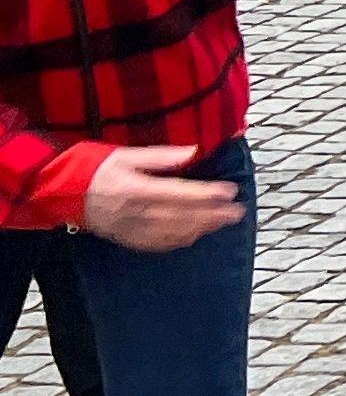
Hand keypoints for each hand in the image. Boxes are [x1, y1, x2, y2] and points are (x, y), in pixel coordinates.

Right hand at [79, 145, 241, 251]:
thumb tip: (193, 151)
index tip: (230, 192)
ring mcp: (130, 228)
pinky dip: (180, 240)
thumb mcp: (126, 154)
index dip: (207, 195)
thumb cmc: (93, 168)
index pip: (180, 194)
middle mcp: (134, 212)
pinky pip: (157, 244)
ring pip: (173, 233)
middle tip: (237, 211)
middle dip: (213, 215)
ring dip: (201, 228)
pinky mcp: (125, 238)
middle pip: (181, 217)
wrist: (58, 192)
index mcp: (135, 189)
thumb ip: (161, 156)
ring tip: (223, 222)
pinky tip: (195, 234)